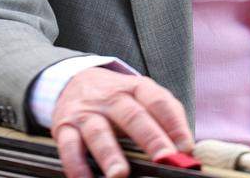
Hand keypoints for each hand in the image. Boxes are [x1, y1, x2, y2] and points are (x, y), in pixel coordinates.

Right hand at [51, 67, 193, 177]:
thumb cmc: (118, 97)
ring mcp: (87, 112)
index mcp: (137, 88)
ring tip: (120, 174)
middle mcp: (112, 98)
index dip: (175, 124)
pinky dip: (76, 165)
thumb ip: (165, 117)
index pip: (160, 102)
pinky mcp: (64, 126)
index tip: (186, 147)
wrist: (74, 80)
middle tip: (164, 158)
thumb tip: (185, 149)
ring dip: (110, 154)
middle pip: (133, 116)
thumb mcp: (142, 96)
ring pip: (99, 132)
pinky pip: (68, 146)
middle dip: (150, 138)